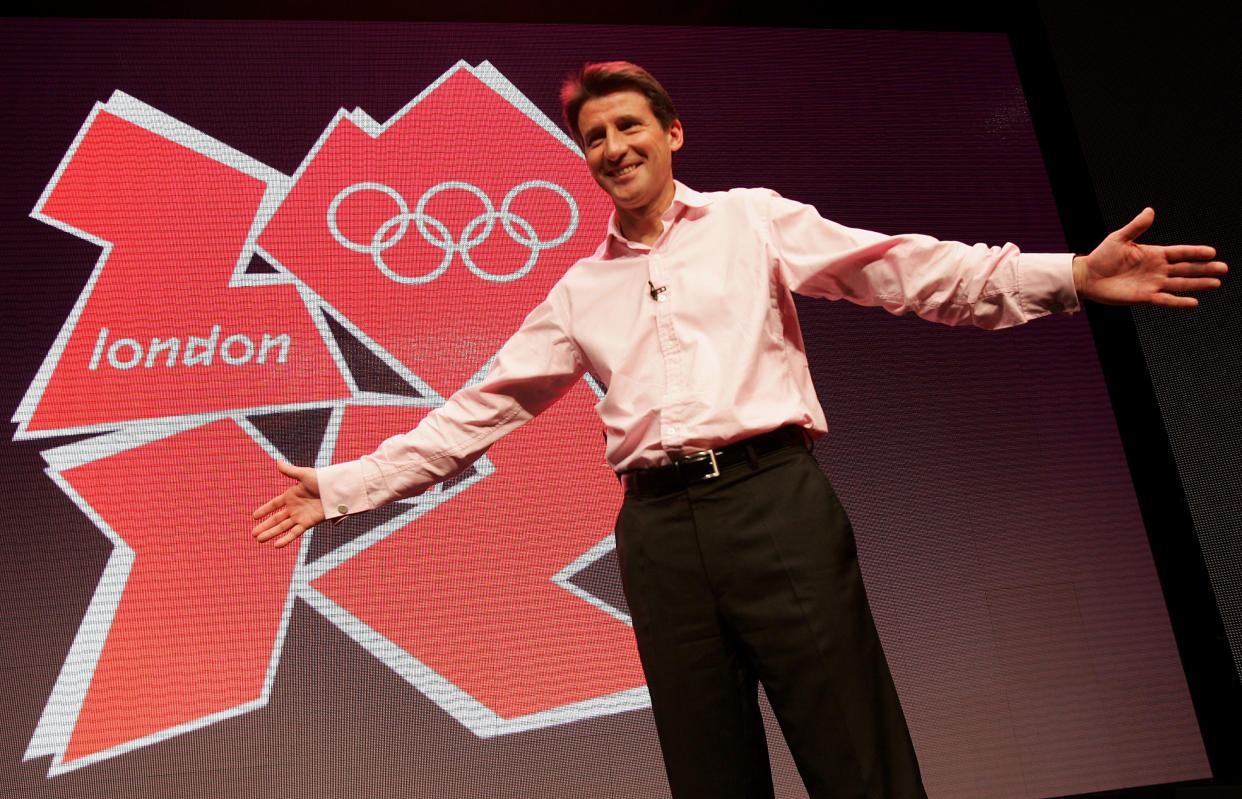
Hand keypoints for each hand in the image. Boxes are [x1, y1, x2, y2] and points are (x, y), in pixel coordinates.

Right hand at [251, 461, 323, 547]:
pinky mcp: (308, 523)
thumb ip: (290, 471)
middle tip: (253, 534)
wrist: (336, 490)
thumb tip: (277, 462)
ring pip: (282, 527)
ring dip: (271, 534)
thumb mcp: (304, 474)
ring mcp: (300, 516)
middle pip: (276, 519)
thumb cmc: (322, 480)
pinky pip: (294, 533)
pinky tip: (276, 545)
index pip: (274, 504)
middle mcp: (294, 508)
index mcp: (291, 496)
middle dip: (265, 526)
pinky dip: (286, 539)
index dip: (265, 510)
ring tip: (259, 540)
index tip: (254, 516)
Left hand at [1073, 208, 1225, 306]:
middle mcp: (1158, 269)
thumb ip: (1136, 226)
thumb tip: (1150, 210)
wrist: (1088, 277)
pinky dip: (1179, 302)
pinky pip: (1166, 300)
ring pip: (1181, 284)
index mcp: (1154, 254)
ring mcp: (1153, 283)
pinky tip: (1194, 302)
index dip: (1195, 252)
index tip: (1212, 252)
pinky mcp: (1145, 297)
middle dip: (1204, 269)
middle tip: (1223, 268)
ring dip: (1198, 284)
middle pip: (1186, 269)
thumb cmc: (1102, 256)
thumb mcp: (1119, 238)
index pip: (1180, 252)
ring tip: (1216, 283)